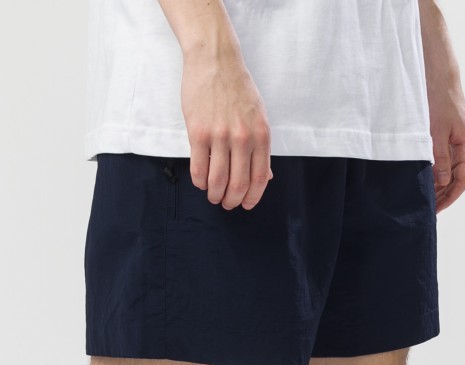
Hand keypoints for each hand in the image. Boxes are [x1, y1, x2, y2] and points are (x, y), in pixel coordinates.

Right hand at [181, 48, 272, 210]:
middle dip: (232, 201)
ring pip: (217, 181)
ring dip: (214, 194)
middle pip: (238, 185)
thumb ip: (261, 147)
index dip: (252, 198)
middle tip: (226, 203)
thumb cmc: (237, 87)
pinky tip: (200, 181)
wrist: (215, 59)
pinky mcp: (198, 133)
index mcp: (261, 134)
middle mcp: (242, 137)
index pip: (259, 178)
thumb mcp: (259, 115)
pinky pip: (199, 169)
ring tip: (212, 195)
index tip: (245, 205)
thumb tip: (266, 176)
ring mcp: (220, 135)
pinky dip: (199, 182)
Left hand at [429, 83, 464, 212]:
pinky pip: (445, 161)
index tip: (435, 211)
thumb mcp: (436, 134)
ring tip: (423, 198)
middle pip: (456, 179)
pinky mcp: (450, 138)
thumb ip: (439, 160)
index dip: (448, 198)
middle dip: (442, 195)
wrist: (438, 77)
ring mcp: (459, 143)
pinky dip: (435, 173)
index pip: (461, 182)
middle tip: (426, 209)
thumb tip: (442, 182)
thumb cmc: (439, 102)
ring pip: (450, 172)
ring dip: (438, 185)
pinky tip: (424, 180)